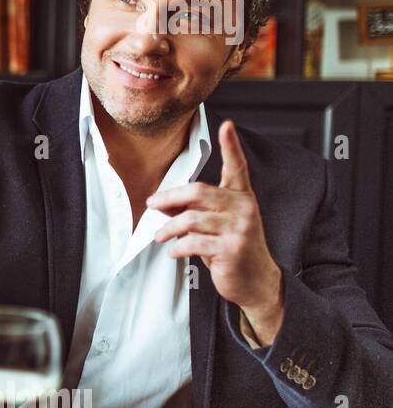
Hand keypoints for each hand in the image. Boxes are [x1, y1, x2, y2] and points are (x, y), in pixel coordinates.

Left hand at [149, 120, 283, 343]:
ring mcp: (240, 229)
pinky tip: (175, 252)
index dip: (231, 146)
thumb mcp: (215, 225)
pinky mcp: (232, 249)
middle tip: (152, 204)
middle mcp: (244, 208)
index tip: (226, 125)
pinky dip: (178, 248)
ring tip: (160, 236)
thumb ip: (193, 210)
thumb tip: (161, 203)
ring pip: (191, 219)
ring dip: (168, 228)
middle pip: (198, 192)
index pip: (237, 166)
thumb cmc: (232, 249)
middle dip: (169, 197)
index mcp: (242, 197)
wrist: (256, 281)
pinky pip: (194, 242)